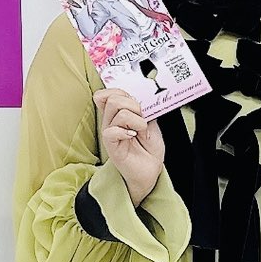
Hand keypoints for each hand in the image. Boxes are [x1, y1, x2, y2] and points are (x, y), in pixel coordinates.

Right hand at [94, 89, 164, 204]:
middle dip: (133, 105)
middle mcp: (111, 121)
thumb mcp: (152, 124)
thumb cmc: (149, 148)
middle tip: (142, 119)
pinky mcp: (111, 145)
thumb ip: (145, 110)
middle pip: (113, 98)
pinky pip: (111, 131)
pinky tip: (132, 137)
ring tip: (141, 131)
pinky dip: (125, 131)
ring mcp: (110, 133)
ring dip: (136, 120)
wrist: (151, 170)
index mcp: (119, 114)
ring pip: (117, 112)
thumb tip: (141, 99)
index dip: (121, 92)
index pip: (108, 94)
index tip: (136, 102)